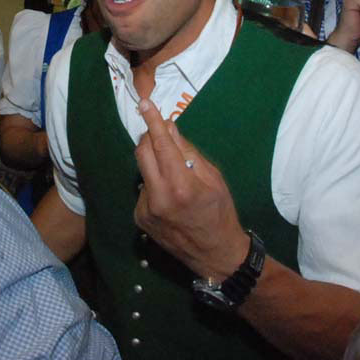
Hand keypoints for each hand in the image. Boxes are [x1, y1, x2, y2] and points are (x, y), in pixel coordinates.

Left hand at [133, 98, 247, 281]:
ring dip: (155, 166)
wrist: (215, 255)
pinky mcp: (139, 218)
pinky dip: (154, 184)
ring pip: (143, 171)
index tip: (144, 104)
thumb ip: (189, 153)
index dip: (153, 122)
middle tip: (162, 135)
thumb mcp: (213, 179)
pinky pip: (144, 189)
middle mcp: (158, 197)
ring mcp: (145, 210)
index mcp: (180, 186)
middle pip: (142, 153)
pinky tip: (170, 198)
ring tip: (176, 180)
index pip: (161, 145)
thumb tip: (170, 128)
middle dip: (150, 139)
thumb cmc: (220, 213)